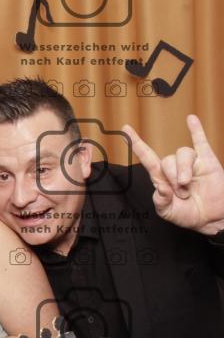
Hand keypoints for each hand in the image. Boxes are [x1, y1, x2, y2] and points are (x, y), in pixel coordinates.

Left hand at [123, 116, 223, 234]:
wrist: (212, 218)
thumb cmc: (188, 214)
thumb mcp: (168, 212)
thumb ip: (160, 201)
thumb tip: (161, 186)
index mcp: (162, 178)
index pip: (147, 158)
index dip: (136, 144)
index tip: (124, 130)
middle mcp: (174, 168)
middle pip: (167, 160)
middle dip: (173, 178)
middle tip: (182, 194)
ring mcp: (191, 163)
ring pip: (183, 153)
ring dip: (184, 170)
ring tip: (188, 185)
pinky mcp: (208, 161)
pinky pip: (201, 142)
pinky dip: (196, 130)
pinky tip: (191, 119)